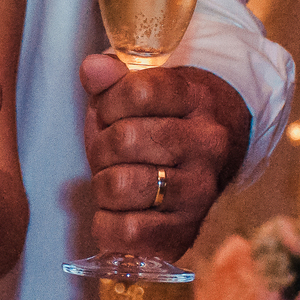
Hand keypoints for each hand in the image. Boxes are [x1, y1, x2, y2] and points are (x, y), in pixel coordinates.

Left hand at [80, 53, 250, 260]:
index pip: (139, 91)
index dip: (109, 102)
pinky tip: (115, 212)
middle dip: (101, 146)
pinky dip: (107, 224)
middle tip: (109, 151)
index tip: (110, 111)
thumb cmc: (155, 122)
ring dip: (102, 184)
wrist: (200, 162)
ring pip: (122, 185)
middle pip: (125, 139)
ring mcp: (200, 191)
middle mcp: (207, 145)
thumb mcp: (135, 91)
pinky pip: (128, 231)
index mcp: (196, 99)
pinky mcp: (187, 231)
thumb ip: (110, 77)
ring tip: (114, 179)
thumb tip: (92, 68)